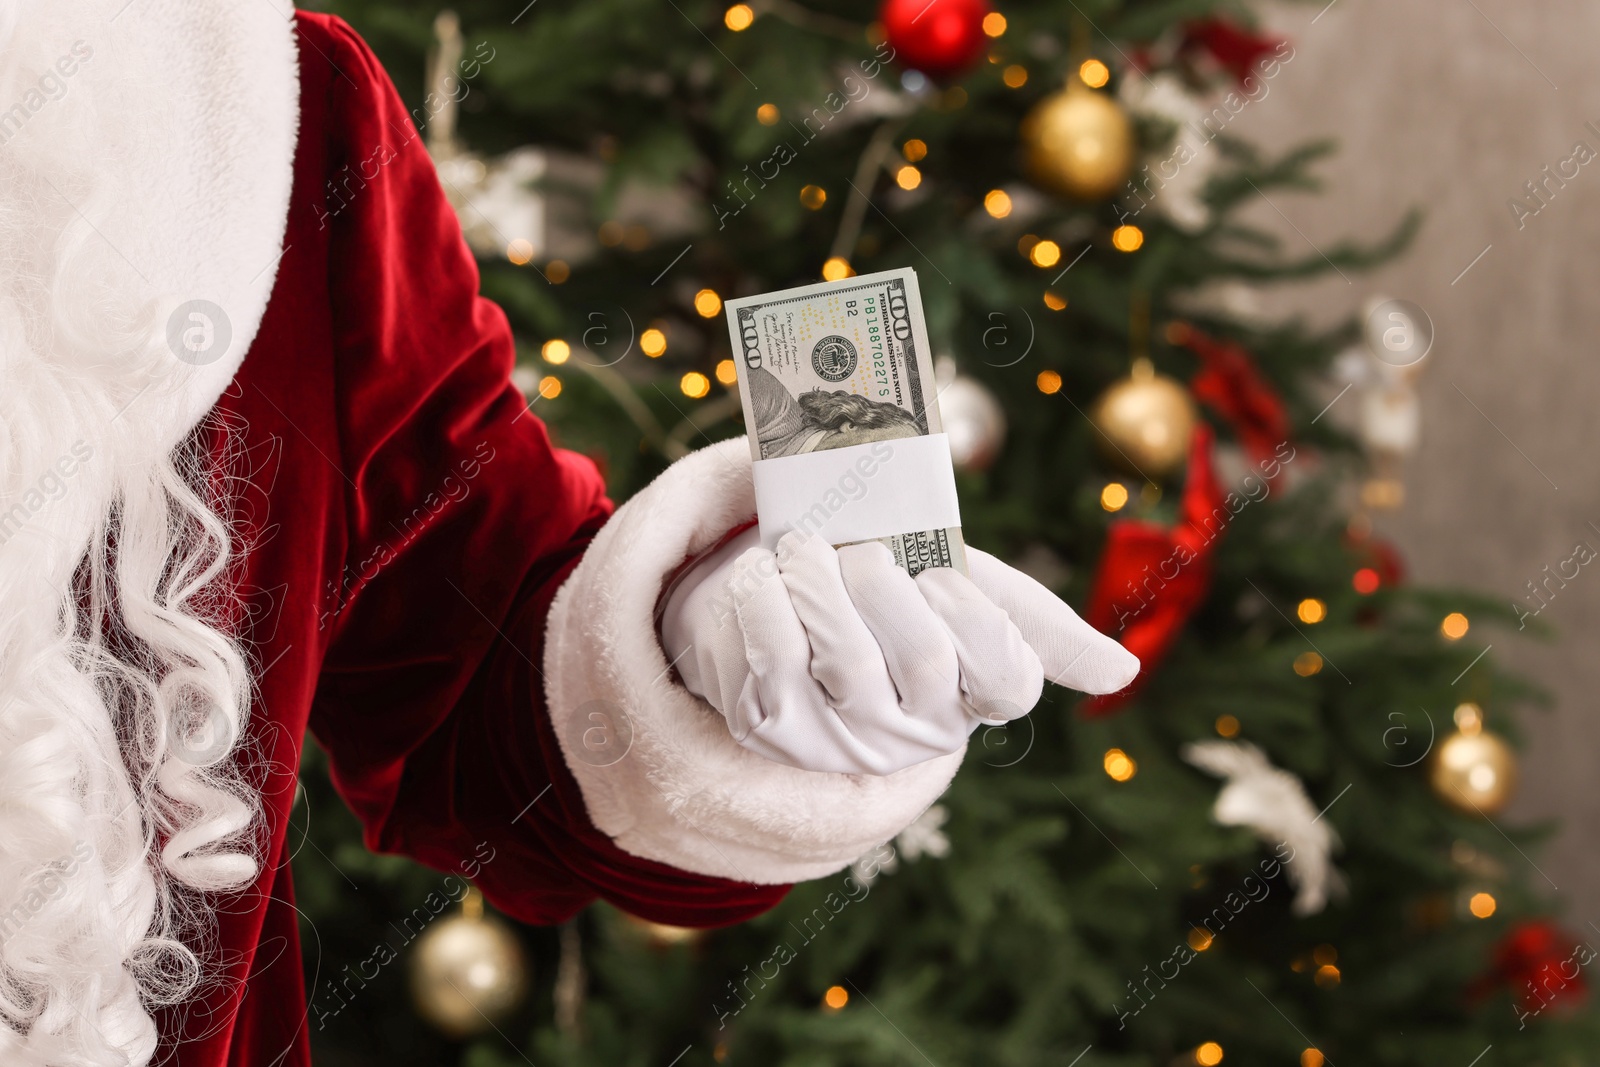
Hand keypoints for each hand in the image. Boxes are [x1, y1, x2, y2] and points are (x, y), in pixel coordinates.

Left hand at [660, 528, 1138, 775]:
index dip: (974, 623)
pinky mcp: (771, 726)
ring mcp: (840, 737)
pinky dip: (768, 599)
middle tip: (863, 551)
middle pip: (925, 662)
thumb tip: (1123, 673)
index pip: (1006, 680)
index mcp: (969, 697)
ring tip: (807, 547)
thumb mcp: (967, 593)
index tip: (939, 579)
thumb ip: (1037, 622)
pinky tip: (766, 572)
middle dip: (892, 592)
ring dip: (825, 586)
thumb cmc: (893, 594)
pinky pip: (776, 658)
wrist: (791, 600)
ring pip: (849, 661)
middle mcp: (912, 733)